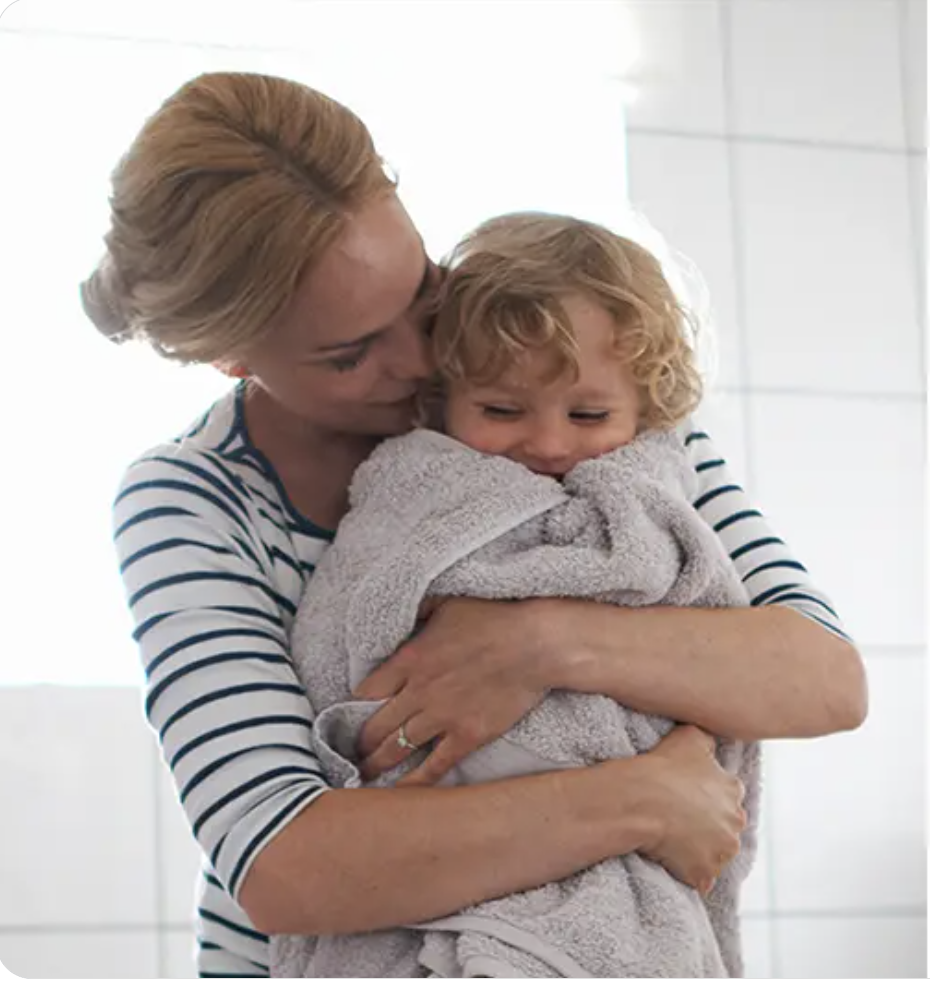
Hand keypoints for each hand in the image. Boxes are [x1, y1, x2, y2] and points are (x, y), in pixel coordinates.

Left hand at [354, 597, 551, 784]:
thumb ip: (417, 613)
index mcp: (410, 659)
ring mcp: (443, 716)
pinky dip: (415, 782)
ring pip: (397, 748)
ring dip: (377, 764)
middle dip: (359, 743)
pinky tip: (400, 793)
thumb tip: (400, 614)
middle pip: (375, 726)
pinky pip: (434, 766)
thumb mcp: (446, 603)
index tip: (347, 717)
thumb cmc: (493, 617)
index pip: (365, 691)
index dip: (352, 707)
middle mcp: (419, 691)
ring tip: (366, 774)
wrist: (535, 643)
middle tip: (352, 753)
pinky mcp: (468, 735)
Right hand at [630, 725, 746, 893]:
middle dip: (708, 827)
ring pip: (715, 855)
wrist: (640, 800)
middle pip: (725, 828)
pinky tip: (670, 861)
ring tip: (673, 841)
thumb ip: (708, 739)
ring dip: (699, 851)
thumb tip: (712, 743)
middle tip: (680, 820)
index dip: (708, 798)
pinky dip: (687, 873)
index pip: (728, 797)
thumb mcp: (690, 736)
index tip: (689, 797)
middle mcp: (734, 823)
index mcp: (732, 791)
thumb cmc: (663, 766)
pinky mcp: (703, 874)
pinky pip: (699, 879)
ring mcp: (721, 852)